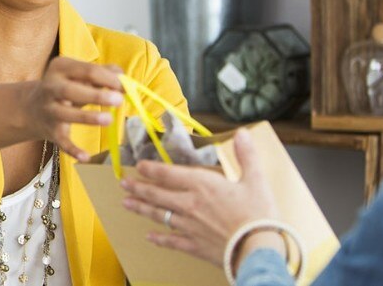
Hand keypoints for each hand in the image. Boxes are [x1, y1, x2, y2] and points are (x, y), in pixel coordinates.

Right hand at [21, 56, 121, 161]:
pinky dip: (73, 149)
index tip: (126, 87)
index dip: (109, 79)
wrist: (33, 107)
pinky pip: (62, 141)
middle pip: (72, 90)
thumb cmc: (67, 88)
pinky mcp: (50, 131)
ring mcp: (49, 110)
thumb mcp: (80, 76)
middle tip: (119, 100)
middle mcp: (50, 87)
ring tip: (109, 119)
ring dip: (87, 117)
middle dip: (96, 96)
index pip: (88, 71)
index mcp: (60, 68)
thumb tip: (124, 79)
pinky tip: (86, 157)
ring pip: (66, 114)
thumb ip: (103, 73)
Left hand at [120, 129, 280, 266]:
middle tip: (124, 184)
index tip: (138, 166)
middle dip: (139, 188)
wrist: (258, 249)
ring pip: (159, 215)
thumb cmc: (258, 215)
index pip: (168, 174)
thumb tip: (242, 133)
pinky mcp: (194, 245)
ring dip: (141, 208)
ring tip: (127, 204)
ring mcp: (189, 226)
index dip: (151, 169)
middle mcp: (190, 204)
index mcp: (202, 185)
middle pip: (157, 194)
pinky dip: (159, 239)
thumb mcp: (256, 180)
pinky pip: (171, 241)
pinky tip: (149, 237)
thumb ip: (247, 155)